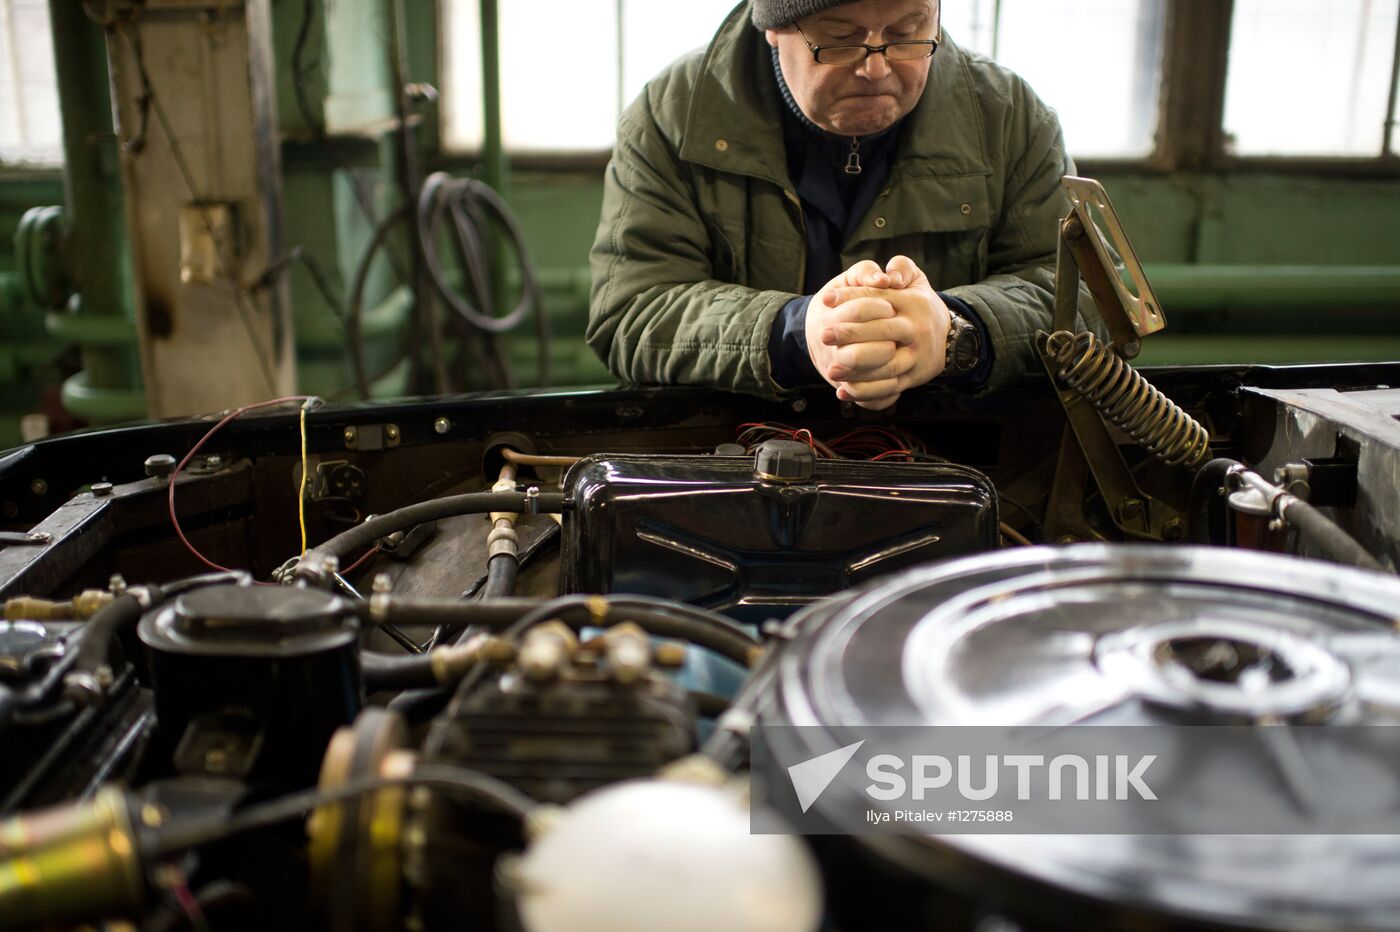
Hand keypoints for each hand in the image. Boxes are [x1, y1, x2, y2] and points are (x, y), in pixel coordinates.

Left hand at [809, 256, 952, 410]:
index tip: (826, 299)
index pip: (878, 297)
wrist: (950, 338)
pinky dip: (867, 392)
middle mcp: (915, 329)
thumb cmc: (920, 305)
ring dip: (857, 370)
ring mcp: (915, 355)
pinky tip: (844, 392)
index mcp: (912, 303)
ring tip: (831, 370)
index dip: (851, 297)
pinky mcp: (913, 377)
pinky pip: (890, 387)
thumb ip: (902, 267)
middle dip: (851, 334)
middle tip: (823, 335)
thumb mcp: (917, 280)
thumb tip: (888, 275)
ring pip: (886, 365)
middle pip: (882, 330)